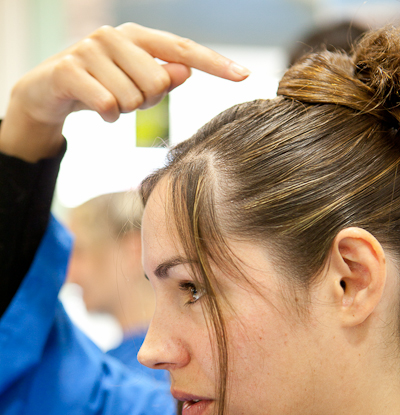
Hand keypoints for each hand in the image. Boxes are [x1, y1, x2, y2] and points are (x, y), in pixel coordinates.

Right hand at [0, 23, 249, 160]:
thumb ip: (163, 78)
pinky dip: (106, 117)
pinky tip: (96, 110)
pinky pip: (107, 105)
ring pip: (132, 98)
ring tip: (107, 100)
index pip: (183, 49)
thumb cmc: (101, 87)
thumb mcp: (135, 85)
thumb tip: (186, 70)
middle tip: (125, 98)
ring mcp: (91, 50)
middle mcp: (116, 36)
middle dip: (145, 102)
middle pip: (158, 83)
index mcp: (138, 37)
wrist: (49, 92)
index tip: (243, 75)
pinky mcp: (69, 69)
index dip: (214, 63)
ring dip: (123, 111)